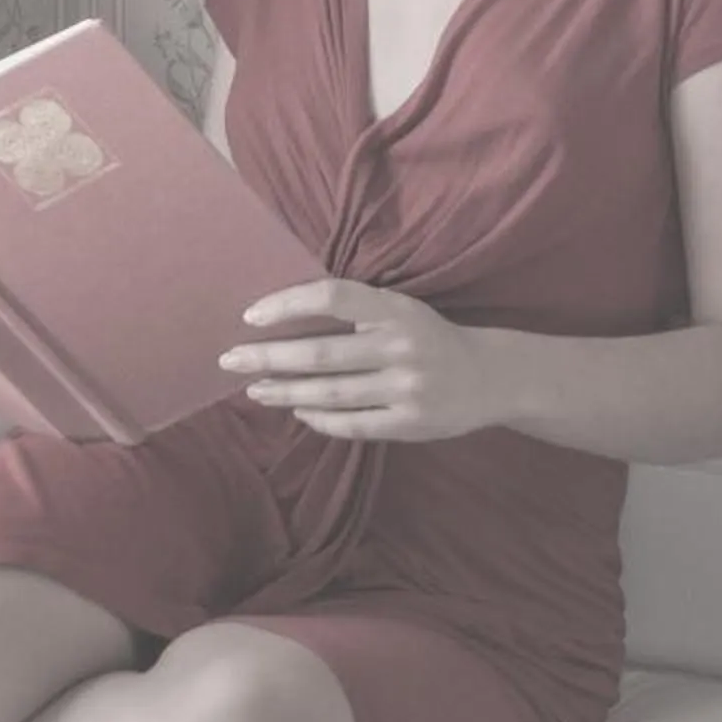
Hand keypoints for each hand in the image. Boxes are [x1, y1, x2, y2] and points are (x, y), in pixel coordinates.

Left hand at [217, 278, 507, 441]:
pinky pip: (352, 424)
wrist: (490, 377)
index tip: (250, 316)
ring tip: (256, 389)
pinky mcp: (410, 423)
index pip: (332, 297)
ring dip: (286, 391)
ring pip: (331, 392)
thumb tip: (283, 322)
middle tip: (230, 360)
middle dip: (269, 358)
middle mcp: (401, 346)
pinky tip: (299, 411)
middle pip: (321, 353)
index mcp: (395, 310)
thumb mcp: (400, 311)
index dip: (288, 304)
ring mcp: (407, 388)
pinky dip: (320, 418)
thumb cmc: (429, 338)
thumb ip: (355, 312)